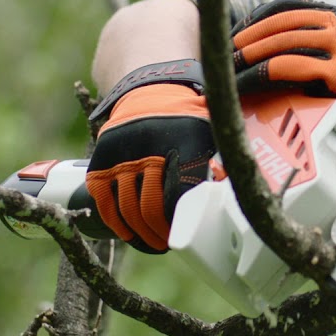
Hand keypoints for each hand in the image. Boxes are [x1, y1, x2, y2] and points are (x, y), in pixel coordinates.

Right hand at [85, 79, 214, 252]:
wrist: (150, 91)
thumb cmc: (188, 121)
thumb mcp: (210, 133)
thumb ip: (220, 164)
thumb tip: (233, 200)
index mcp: (185, 138)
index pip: (181, 190)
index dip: (182, 218)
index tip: (186, 233)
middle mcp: (151, 145)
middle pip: (152, 204)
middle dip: (160, 232)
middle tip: (167, 244)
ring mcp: (123, 152)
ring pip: (128, 206)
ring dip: (140, 233)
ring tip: (152, 242)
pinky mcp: (102, 157)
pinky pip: (104, 198)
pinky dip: (114, 221)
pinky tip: (127, 232)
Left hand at [231, 0, 335, 159]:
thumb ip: (313, 40)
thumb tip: (257, 35)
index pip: (290, 6)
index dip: (257, 19)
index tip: (236, 35)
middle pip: (282, 23)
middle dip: (247, 39)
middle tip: (223, 56)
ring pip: (282, 43)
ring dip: (248, 56)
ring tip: (227, 71)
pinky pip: (288, 68)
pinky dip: (259, 75)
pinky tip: (244, 85)